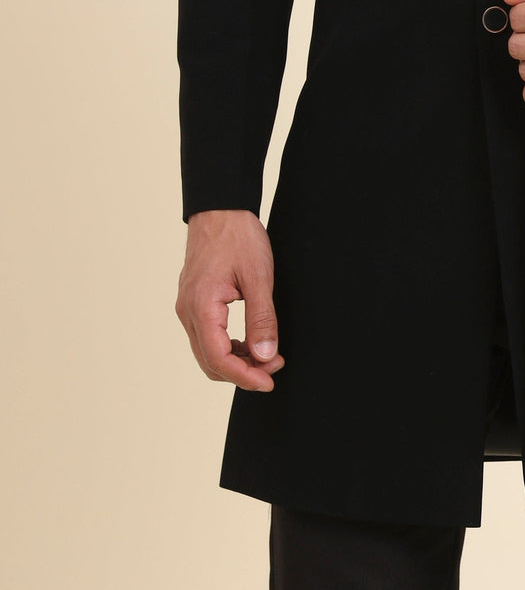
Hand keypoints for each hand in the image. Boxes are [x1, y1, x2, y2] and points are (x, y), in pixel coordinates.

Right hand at [175, 209, 283, 391]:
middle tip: (274, 369)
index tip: (269, 381)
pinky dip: (227, 347)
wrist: (220, 208)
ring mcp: (187, 307)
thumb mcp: (258, 276)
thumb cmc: (238, 236)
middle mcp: (187, 311)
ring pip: (207, 351)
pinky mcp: (193, 302)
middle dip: (242, 372)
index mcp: (201, 306)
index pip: (218, 358)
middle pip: (210, 361)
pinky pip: (206, 336)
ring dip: (235, 361)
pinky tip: (250, 342)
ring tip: (267, 356)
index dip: (244, 376)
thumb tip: (265, 357)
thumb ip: (262, 318)